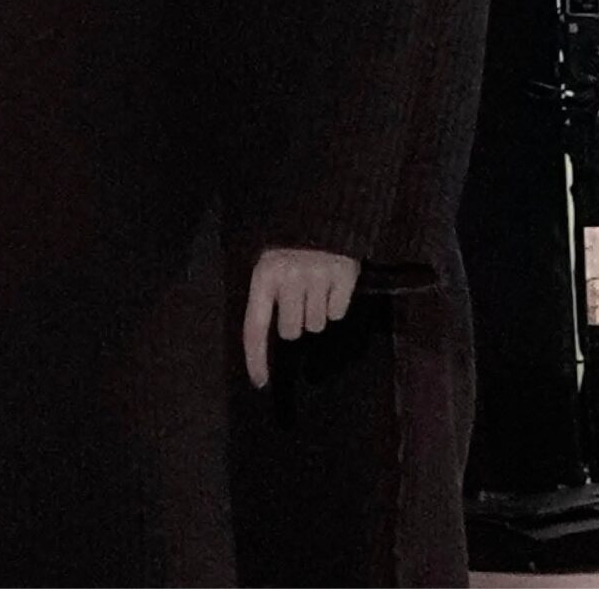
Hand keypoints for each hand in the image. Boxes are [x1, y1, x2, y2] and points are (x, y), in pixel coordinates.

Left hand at [242, 245, 361, 387]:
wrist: (323, 215)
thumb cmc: (289, 248)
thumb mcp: (267, 266)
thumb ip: (264, 298)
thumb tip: (263, 339)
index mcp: (262, 277)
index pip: (254, 326)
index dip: (256, 357)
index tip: (260, 382)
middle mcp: (288, 279)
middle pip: (292, 332)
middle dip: (295, 321)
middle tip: (298, 298)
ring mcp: (317, 277)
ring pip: (317, 324)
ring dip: (316, 312)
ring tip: (314, 286)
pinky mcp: (344, 276)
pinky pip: (338, 313)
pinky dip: (336, 304)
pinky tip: (331, 284)